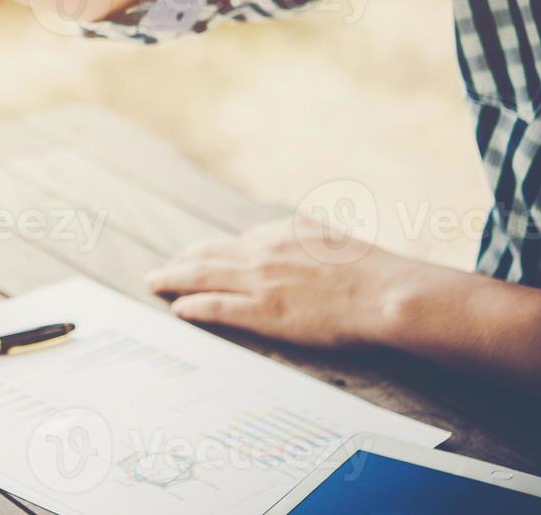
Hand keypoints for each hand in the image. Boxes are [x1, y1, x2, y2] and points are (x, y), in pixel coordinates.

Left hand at [145, 217, 420, 348]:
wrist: (387, 293)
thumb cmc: (373, 271)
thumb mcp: (334, 239)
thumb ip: (308, 235)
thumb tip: (296, 230)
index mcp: (283, 232)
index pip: (236, 241)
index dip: (211, 250)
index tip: (196, 256)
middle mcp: (264, 251)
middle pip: (208, 254)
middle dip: (181, 261)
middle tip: (162, 269)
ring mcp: (260, 281)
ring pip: (202, 276)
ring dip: (172, 279)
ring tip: (154, 283)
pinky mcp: (263, 310)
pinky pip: (216, 305)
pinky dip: (192, 305)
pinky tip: (178, 308)